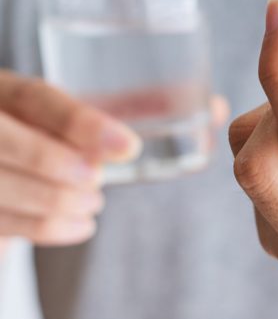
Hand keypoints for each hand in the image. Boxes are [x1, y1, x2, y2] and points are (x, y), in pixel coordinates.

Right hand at [0, 69, 229, 247]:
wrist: (5, 150)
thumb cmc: (55, 124)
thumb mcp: (81, 106)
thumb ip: (136, 104)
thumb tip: (215, 107)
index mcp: (7, 88)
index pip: (36, 97)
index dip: (81, 124)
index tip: (128, 148)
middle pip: (7, 144)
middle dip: (57, 168)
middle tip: (98, 183)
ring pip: (1, 189)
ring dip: (52, 204)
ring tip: (91, 205)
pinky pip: (1, 225)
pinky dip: (43, 229)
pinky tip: (79, 227)